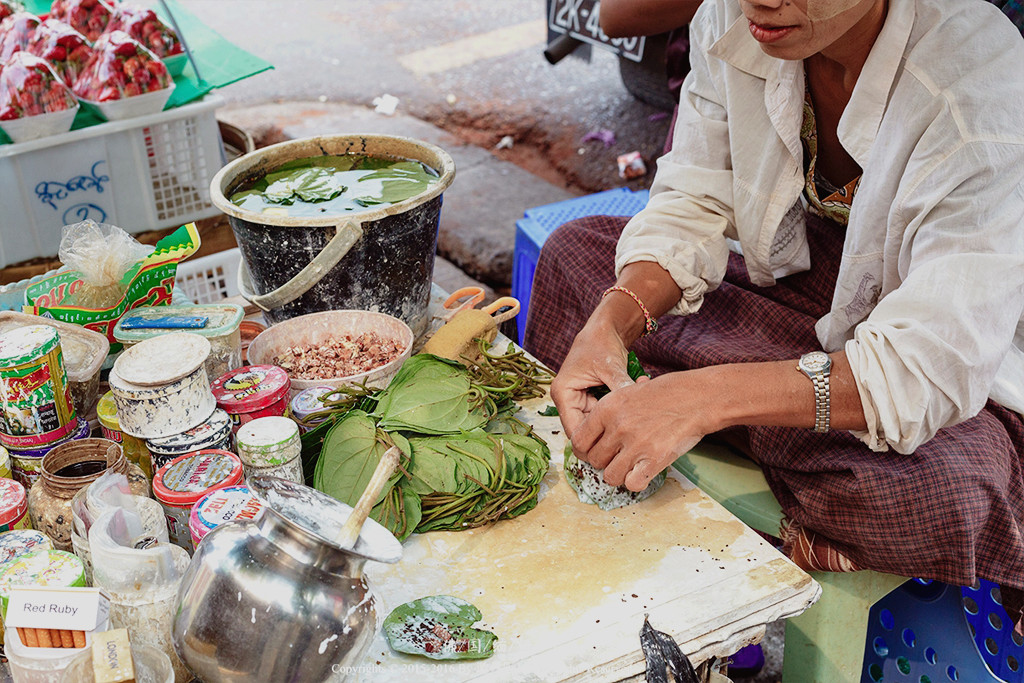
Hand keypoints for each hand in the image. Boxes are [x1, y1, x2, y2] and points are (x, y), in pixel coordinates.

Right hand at [550, 319, 633, 439]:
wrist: (604, 330)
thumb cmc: (601, 343)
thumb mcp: (611, 367)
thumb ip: (620, 388)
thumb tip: (635, 410)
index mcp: (563, 393)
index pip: (574, 431)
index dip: (593, 443)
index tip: (616, 448)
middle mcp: (567, 400)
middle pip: (584, 431)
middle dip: (606, 433)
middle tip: (630, 434)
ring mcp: (578, 401)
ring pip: (595, 425)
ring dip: (612, 423)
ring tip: (633, 417)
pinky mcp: (589, 400)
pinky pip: (602, 416)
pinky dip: (615, 414)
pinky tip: (631, 410)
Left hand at [571, 372, 711, 490]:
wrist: (698, 397)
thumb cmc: (667, 393)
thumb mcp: (630, 391)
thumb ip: (610, 412)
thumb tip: (594, 433)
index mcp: (607, 408)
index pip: (578, 440)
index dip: (584, 449)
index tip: (593, 451)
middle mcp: (617, 427)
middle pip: (593, 460)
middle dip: (603, 461)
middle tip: (616, 457)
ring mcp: (636, 444)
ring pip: (609, 476)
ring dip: (618, 473)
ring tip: (629, 465)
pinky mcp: (654, 459)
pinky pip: (632, 484)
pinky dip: (636, 482)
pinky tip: (643, 471)